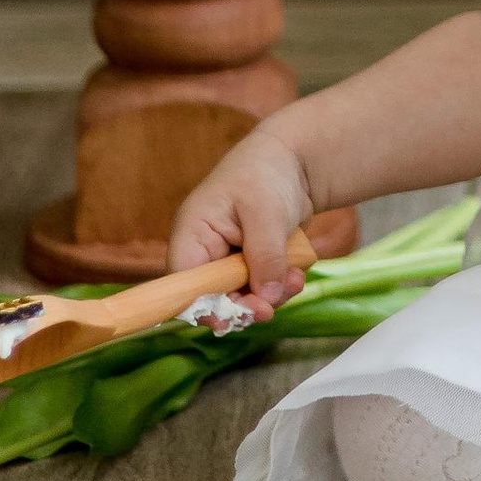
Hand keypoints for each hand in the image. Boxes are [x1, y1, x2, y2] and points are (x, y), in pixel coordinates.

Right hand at [169, 124, 316, 309]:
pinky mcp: (251, 264)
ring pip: (241, 297)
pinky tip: (297, 275)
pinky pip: (260, 289)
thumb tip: (266, 298)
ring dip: (268, 298)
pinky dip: (279, 288)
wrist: (293, 160)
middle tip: (270, 309)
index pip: (184, 283)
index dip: (201, 306)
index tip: (227, 320)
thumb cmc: (266, 174)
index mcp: (193, 235)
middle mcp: (205, 252)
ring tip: (295, 281)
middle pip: (213, 297)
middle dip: (244, 305)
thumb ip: (265, 255)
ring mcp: (228, 260)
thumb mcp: (266, 213)